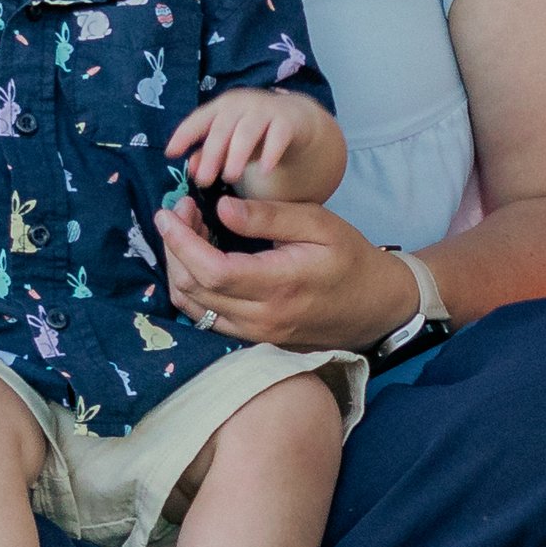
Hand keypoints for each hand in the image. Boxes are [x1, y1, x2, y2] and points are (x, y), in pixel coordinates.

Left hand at [153, 188, 417, 354]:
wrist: (375, 306)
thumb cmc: (351, 258)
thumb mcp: (319, 224)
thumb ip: (268, 216)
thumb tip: (220, 209)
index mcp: (279, 285)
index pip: (211, 270)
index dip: (181, 241)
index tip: (170, 211)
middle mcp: (261, 317)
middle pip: (194, 289)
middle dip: (174, 247)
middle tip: (180, 212)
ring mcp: (255, 333)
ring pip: (193, 308)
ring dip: (178, 268)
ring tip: (187, 231)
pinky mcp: (253, 338)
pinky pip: (206, 318)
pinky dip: (191, 287)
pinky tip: (199, 258)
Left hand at [168, 87, 339, 204]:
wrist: (294, 119)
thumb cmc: (253, 132)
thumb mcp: (228, 144)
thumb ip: (208, 154)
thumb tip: (191, 167)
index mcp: (221, 108)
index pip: (199, 119)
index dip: (184, 134)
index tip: (171, 153)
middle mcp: (241, 105)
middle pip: (222, 127)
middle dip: (211, 152)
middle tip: (203, 180)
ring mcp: (265, 110)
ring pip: (247, 130)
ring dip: (237, 153)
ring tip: (230, 177)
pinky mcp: (288, 121)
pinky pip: (278, 135)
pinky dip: (271, 151)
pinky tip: (265, 170)